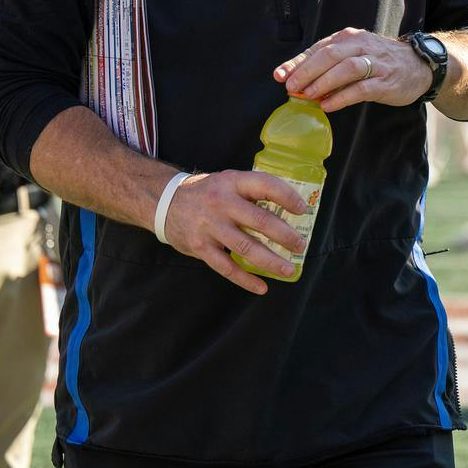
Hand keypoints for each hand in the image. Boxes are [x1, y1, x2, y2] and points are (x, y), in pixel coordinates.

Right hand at [161, 170, 311, 294]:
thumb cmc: (207, 193)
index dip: (287, 197)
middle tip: (301, 246)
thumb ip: (251, 192)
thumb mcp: (228, 181)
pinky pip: (227, 267)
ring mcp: (210, 226)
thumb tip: (288, 207)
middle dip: (285, 235)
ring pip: (246, 247)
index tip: (303, 209)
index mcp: (232, 182)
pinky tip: (262, 286)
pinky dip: (246, 279)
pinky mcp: (200, 247)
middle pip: (259, 220)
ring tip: (289, 270)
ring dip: (271, 261)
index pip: (265, 185)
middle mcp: (221, 202)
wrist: (165, 202)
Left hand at [273, 28, 428, 111]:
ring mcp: (375, 63)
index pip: (318, 48)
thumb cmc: (379, 61)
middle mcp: (361, 46)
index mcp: (349, 38)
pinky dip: (342, 97)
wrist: (419, 65)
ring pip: (346, 69)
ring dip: (324, 82)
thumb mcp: (354, 54)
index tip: (279, 75)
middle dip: (307, 72)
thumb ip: (329, 64)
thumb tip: (296, 79)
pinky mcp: (385, 81)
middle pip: (330, 55)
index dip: (297, 62)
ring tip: (308, 96)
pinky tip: (328, 105)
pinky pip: (361, 88)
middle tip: (291, 88)